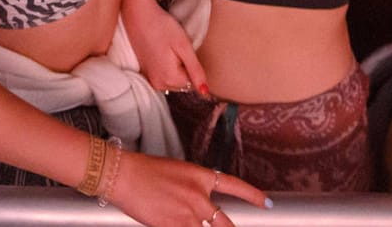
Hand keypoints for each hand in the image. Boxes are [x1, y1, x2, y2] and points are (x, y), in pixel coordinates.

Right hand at [111, 151, 265, 226]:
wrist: (124, 175)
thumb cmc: (143, 171)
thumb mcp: (176, 172)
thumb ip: (192, 189)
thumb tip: (199, 206)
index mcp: (200, 176)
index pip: (234, 186)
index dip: (253, 196)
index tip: (266, 203)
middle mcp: (199, 196)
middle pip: (225, 223)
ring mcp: (188, 214)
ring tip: (201, 226)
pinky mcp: (175, 226)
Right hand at [121, 0, 207, 94]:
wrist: (137, 15)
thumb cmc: (161, 26)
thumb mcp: (184, 46)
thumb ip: (195, 71)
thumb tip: (205, 91)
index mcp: (169, 78)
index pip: (192, 81)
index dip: (190, 64)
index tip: (180, 50)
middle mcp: (158, 84)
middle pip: (182, 83)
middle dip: (183, 68)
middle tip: (173, 48)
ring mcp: (150, 79)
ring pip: (173, 80)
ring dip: (174, 67)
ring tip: (166, 49)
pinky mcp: (145, 73)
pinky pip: (163, 76)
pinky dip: (165, 66)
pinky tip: (159, 51)